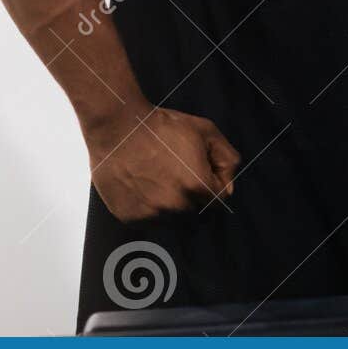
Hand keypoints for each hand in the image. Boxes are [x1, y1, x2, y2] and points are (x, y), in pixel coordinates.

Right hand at [85, 106, 240, 221]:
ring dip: (174, 205)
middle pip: (198, 212)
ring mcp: (152, 214)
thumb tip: (229, 185)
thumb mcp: (206, 131)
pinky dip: (152, 208)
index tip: (202, 171)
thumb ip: (227, 160)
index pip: (219, 200)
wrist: (118, 129)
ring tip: (162, 180)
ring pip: (175, 220)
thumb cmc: (163, 127)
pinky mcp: (131, 218)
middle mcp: (176, 207)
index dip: (214, 184)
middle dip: (195, 196)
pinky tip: (145, 187)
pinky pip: (151, 221)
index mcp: (198, 187)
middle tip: (180, 174)